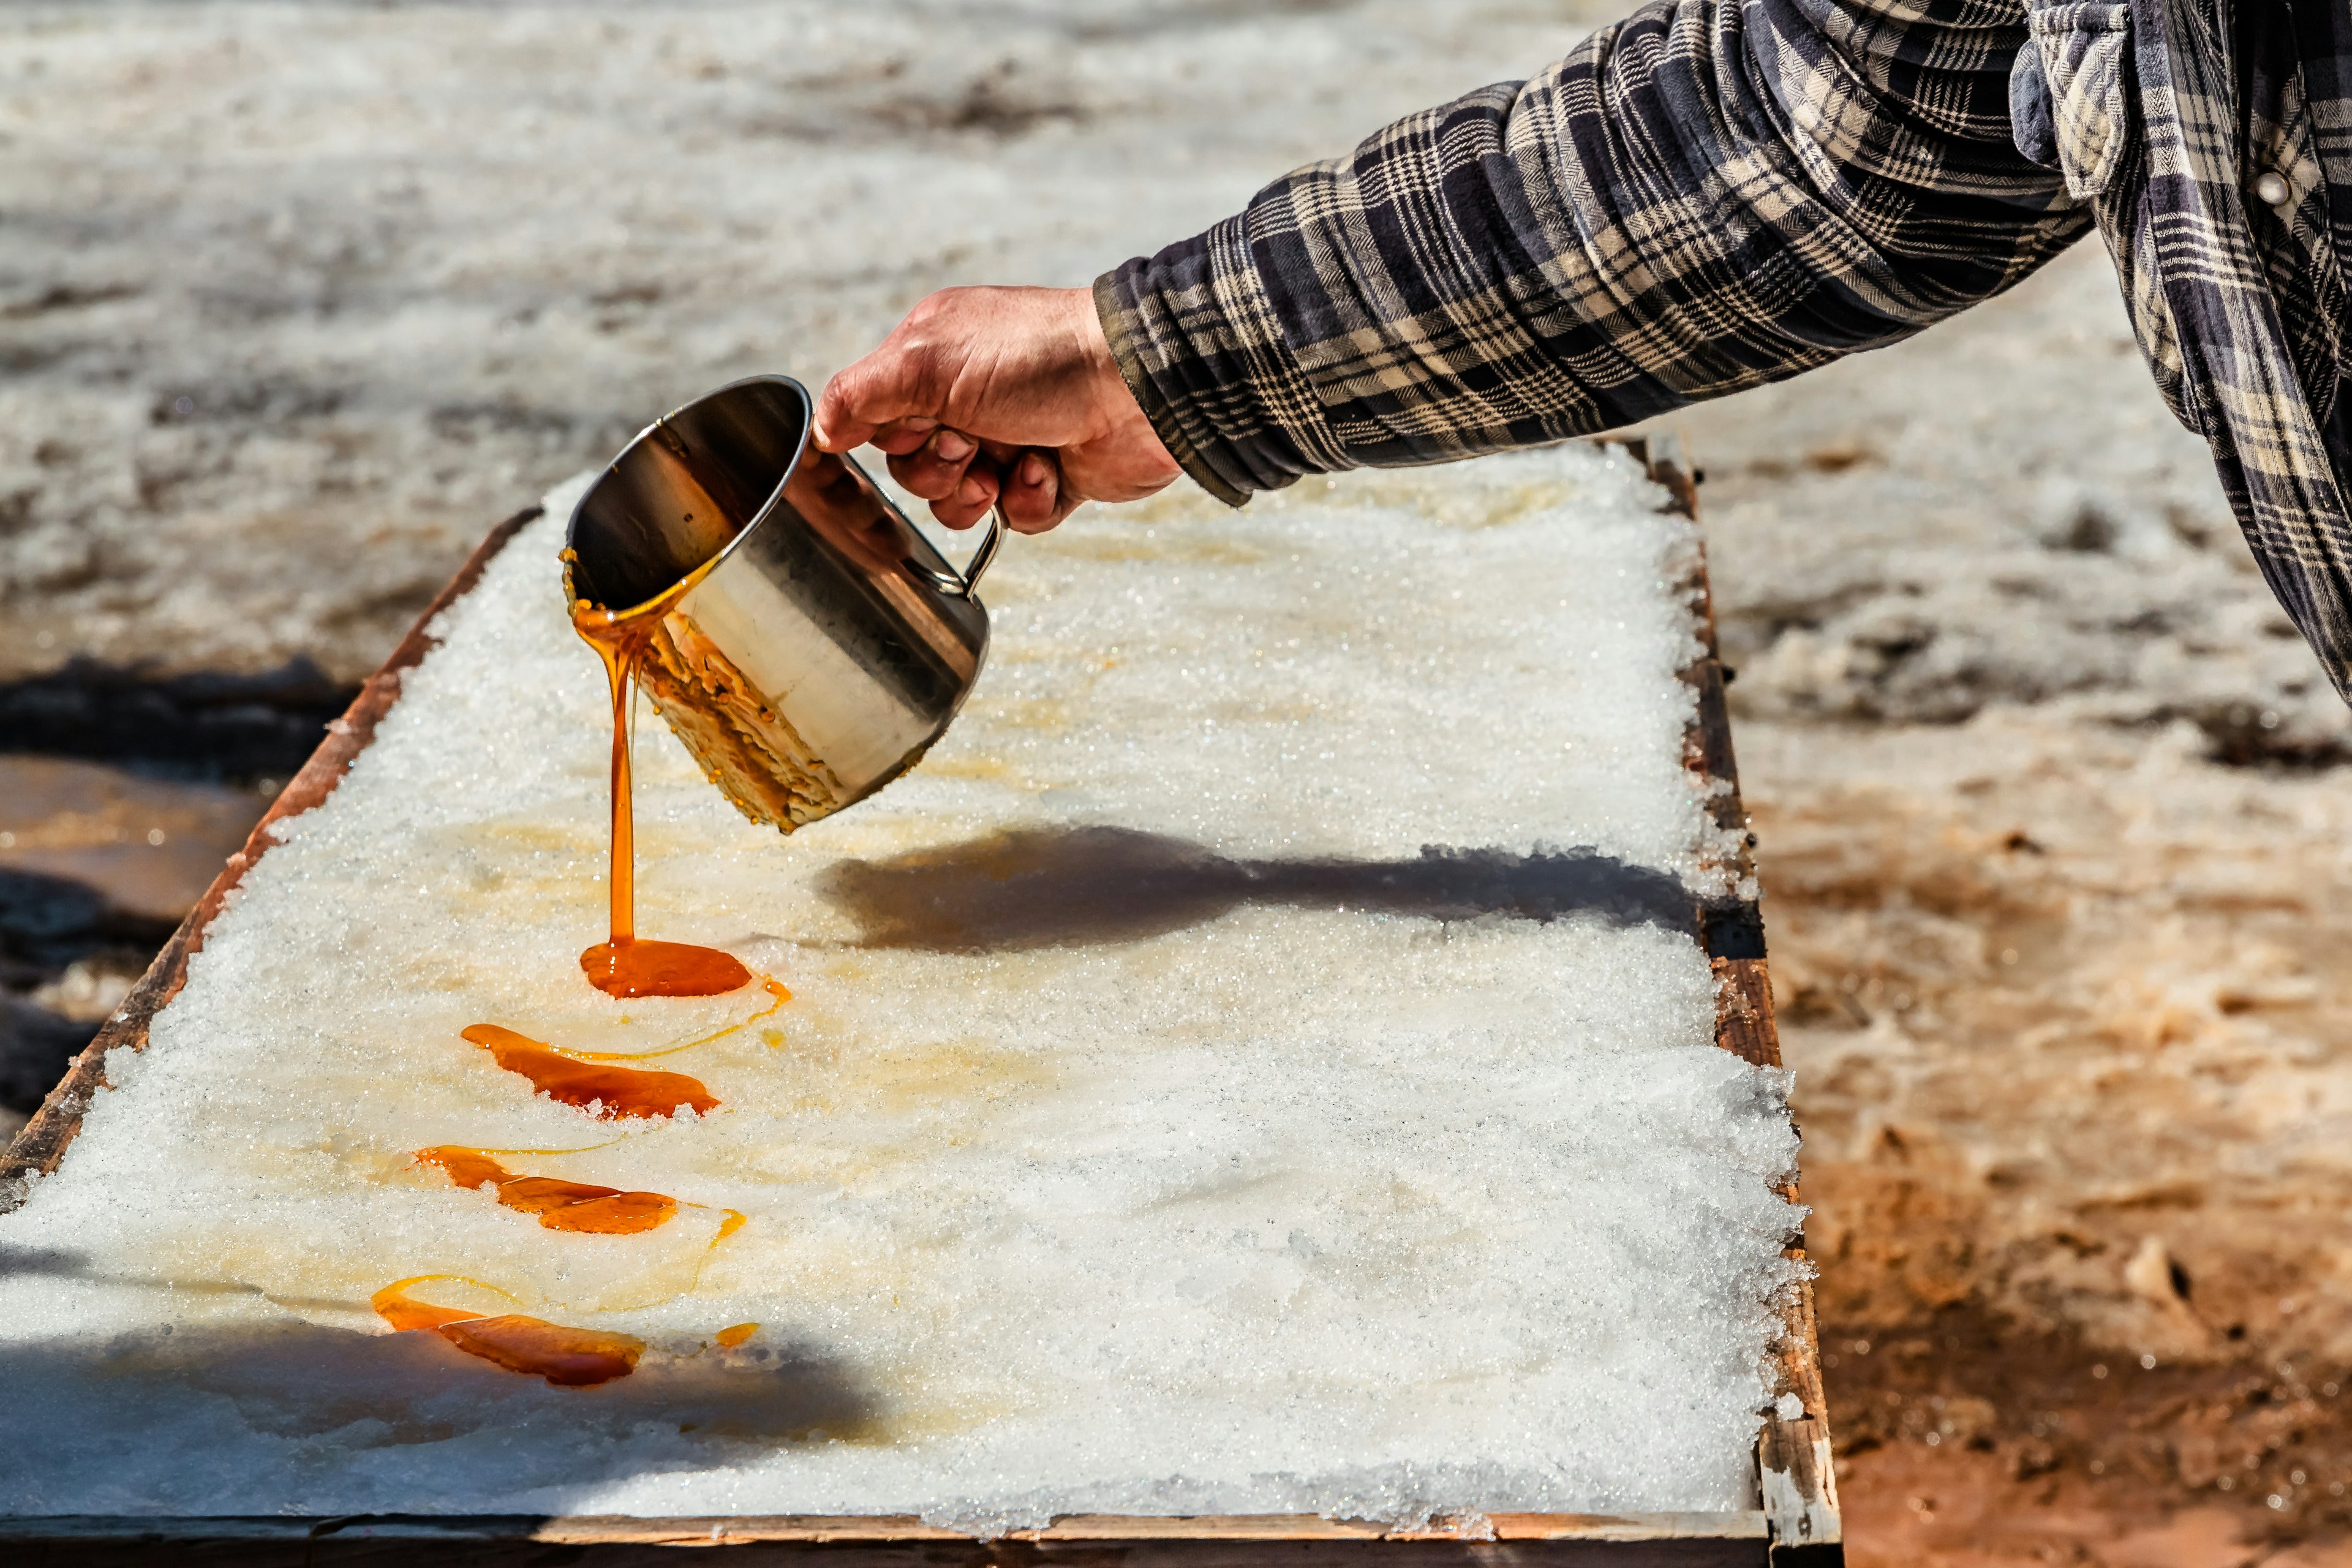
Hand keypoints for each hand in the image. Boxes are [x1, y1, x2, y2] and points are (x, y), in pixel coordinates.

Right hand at [813, 285, 1180, 533]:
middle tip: (967, 446)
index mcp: (934, 359)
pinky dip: (1029, 500)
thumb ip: (861, 393)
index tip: (916, 432)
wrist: (1136, 386)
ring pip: (960, 501)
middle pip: (914, 467)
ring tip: (1006, 466)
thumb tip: (820, 429)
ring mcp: (1013, 437)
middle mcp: (971, 397)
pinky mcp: (1054, 476)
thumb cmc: (1035, 358)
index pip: (879, 417)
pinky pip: (1017, 516)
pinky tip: (1050, 469)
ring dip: (976, 493)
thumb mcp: (926, 361)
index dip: (891, 439)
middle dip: (936, 470)